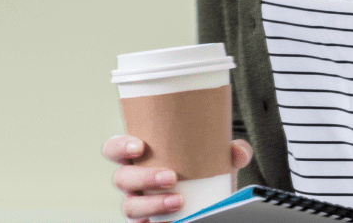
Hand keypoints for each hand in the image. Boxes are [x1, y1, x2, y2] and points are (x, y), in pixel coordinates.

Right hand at [102, 134, 252, 221]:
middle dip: (143, 178)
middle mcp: (132, 181)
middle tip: (171, 177)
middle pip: (121, 178)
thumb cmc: (201, 170)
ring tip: (178, 201)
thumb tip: (238, 151)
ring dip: (152, 204)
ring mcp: (137, 204)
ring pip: (130, 206)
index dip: (120, 146)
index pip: (114, 149)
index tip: (140, 146)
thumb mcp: (214, 158)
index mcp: (138, 158)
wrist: (211, 197)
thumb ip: (229, 151)